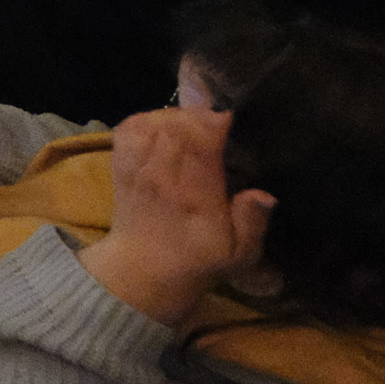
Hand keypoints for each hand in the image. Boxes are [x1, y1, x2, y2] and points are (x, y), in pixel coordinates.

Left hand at [78, 107, 271, 327]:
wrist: (144, 268)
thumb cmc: (198, 259)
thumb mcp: (239, 253)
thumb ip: (252, 222)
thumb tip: (264, 194)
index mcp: (191, 195)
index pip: (198, 145)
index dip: (214, 123)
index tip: (232, 120)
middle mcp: (160, 176)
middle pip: (174, 127)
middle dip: (198, 115)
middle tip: (216, 122)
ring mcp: (136, 167)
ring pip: (151, 122)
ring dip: (174, 115)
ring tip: (194, 123)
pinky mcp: (120, 163)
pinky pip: (129, 127)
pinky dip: (147, 118)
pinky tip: (165, 125)